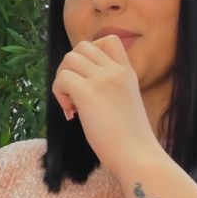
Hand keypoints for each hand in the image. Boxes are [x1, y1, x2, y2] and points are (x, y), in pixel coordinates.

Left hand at [51, 34, 162, 173]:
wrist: (138, 156)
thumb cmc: (132, 140)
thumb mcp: (126, 103)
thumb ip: (110, 89)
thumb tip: (81, 89)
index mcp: (127, 72)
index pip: (109, 41)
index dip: (91, 53)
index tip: (89, 76)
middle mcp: (115, 71)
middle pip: (82, 47)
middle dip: (72, 67)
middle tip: (75, 94)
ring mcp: (102, 80)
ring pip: (68, 59)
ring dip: (63, 79)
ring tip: (72, 104)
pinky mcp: (88, 94)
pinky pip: (62, 79)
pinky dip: (59, 94)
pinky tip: (71, 112)